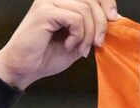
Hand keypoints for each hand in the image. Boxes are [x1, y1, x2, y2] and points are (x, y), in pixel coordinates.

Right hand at [0, 0, 119, 89]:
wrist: (23, 69)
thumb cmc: (46, 56)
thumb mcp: (78, 41)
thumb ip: (92, 28)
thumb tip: (115, 18)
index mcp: (62, 1)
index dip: (108, 2)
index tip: (114, 20)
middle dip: (101, 23)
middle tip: (97, 44)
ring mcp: (48, 2)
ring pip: (85, 9)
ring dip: (88, 34)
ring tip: (80, 49)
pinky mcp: (45, 12)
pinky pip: (76, 18)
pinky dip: (78, 35)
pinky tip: (69, 45)